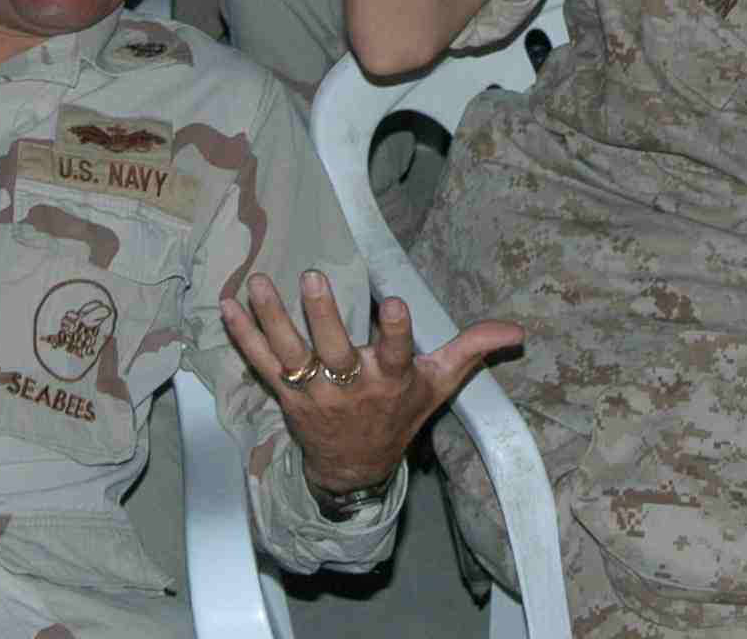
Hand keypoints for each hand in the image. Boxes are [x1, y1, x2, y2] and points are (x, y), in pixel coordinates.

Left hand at [223, 268, 522, 497]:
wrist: (354, 469)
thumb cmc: (399, 416)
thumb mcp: (439, 385)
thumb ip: (472, 349)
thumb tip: (518, 331)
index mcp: (390, 381)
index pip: (395, 353)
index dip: (394, 331)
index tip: (393, 304)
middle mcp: (350, 388)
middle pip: (333, 350)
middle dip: (322, 315)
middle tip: (311, 277)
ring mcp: (314, 393)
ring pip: (290, 354)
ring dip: (271, 319)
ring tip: (257, 283)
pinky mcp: (286, 396)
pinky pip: (260, 363)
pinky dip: (243, 335)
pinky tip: (228, 304)